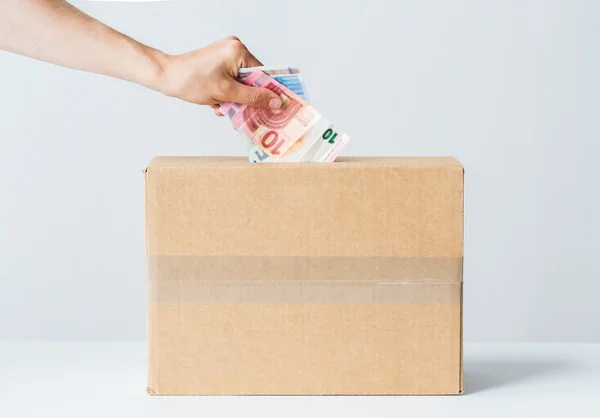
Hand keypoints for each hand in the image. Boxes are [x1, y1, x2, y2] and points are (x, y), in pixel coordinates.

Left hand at [154, 36, 281, 112]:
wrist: (167, 77)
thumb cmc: (192, 81)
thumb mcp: (226, 93)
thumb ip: (253, 97)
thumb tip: (276, 102)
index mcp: (238, 51)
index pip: (263, 74)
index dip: (268, 92)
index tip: (275, 108)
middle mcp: (235, 48)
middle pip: (253, 79)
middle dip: (246, 99)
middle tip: (244, 113)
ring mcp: (226, 54)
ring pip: (242, 83)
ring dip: (235, 99)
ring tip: (224, 108)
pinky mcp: (220, 62)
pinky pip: (233, 80)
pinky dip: (228, 94)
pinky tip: (219, 103)